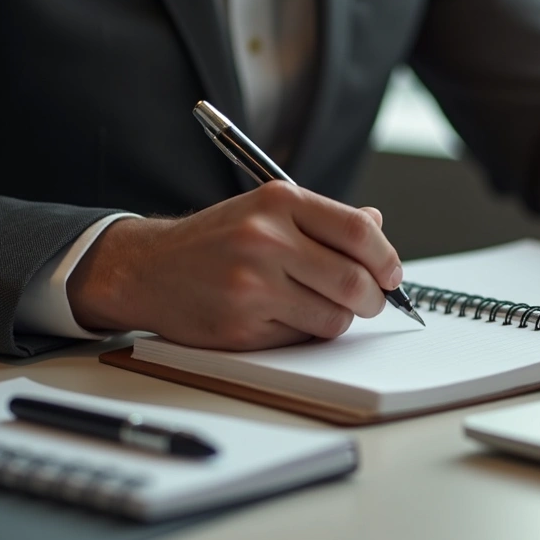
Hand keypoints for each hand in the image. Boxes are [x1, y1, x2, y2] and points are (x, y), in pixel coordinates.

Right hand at [68, 181, 403, 349]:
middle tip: (370, 301)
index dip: (386, 259)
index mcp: (278, 203)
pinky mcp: (242, 326)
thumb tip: (377, 226)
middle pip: (354, 282)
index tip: (391, 274)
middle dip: (373, 299)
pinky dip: (304, 331)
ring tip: (319, 305)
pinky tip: (282, 315)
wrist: (148, 268)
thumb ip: (324, 219)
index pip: (359, 233)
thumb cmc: (215, 240)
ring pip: (334, 317)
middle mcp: (266, 239)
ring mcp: (252, 285)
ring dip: (338, 318)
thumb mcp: (266, 210)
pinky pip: (301, 337)